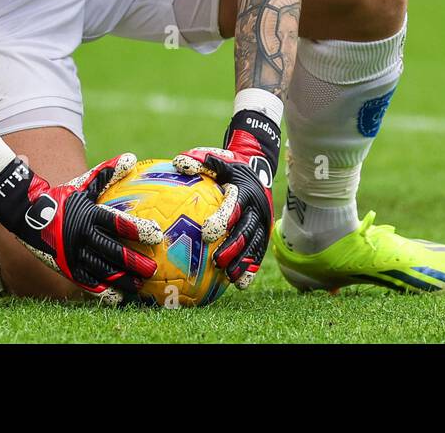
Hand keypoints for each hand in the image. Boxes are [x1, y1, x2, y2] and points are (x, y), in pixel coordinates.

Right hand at [0, 152, 161, 302]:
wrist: (25, 215)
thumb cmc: (62, 197)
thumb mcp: (84, 184)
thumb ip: (107, 173)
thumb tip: (131, 158)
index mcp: (89, 214)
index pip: (117, 223)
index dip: (137, 229)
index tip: (156, 235)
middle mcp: (81, 235)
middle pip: (112, 251)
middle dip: (134, 261)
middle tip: (153, 269)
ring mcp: (72, 254)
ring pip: (101, 270)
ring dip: (122, 279)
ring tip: (140, 286)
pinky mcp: (65, 268)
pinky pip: (86, 282)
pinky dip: (101, 291)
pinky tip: (117, 297)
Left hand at [174, 112, 278, 288]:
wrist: (259, 168)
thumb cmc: (231, 167)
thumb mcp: (219, 159)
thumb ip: (201, 160)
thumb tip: (180, 163)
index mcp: (244, 191)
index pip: (233, 206)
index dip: (223, 219)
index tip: (207, 232)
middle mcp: (257, 208)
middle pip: (247, 230)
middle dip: (234, 247)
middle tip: (218, 262)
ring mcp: (264, 222)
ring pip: (255, 245)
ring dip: (243, 262)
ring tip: (230, 277)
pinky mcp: (265, 232)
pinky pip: (259, 252)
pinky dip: (251, 268)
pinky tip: (240, 285)